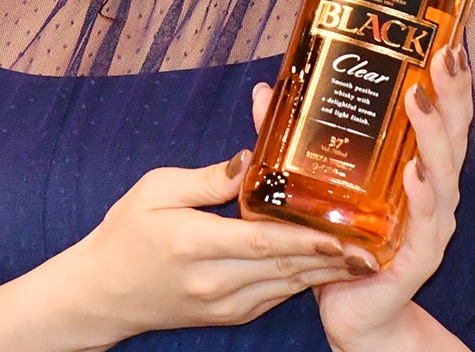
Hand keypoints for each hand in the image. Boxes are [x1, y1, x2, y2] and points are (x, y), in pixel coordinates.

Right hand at [62, 153, 368, 341]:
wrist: (100, 293)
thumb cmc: (124, 233)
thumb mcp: (155, 189)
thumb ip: (207, 178)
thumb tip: (249, 160)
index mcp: (195, 244)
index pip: (264, 242)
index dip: (308, 239)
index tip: (345, 234)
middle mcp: (214, 281)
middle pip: (285, 268)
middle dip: (333, 259)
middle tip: (375, 248)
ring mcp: (222, 303)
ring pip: (285, 286)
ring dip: (324, 273)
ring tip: (364, 258)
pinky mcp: (226, 314)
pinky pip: (272, 296)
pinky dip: (301, 282)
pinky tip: (325, 268)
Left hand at [249, 43, 473, 351]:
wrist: (357, 313)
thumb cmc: (343, 242)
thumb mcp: (317, 182)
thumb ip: (293, 138)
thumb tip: (263, 90)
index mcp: (416, 167)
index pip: (439, 116)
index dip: (448, 80)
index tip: (446, 38)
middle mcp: (432, 192)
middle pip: (452, 136)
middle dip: (451, 93)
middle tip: (443, 55)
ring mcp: (428, 227)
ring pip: (443, 176)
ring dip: (433, 137)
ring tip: (419, 103)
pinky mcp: (415, 261)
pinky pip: (425, 229)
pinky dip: (422, 201)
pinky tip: (414, 176)